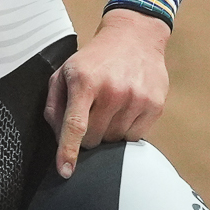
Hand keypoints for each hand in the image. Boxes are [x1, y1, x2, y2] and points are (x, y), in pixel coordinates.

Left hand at [43, 9, 170, 177]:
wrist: (134, 37)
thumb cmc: (95, 59)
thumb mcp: (65, 72)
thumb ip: (54, 105)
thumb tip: (58, 138)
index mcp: (85, 80)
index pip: (75, 125)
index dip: (67, 152)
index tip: (65, 172)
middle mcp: (112, 90)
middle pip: (94, 139)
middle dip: (88, 134)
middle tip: (91, 113)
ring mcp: (136, 98)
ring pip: (114, 141)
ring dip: (108, 132)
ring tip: (109, 106)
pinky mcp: (155, 105)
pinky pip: (135, 138)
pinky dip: (126, 131)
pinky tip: (125, 110)